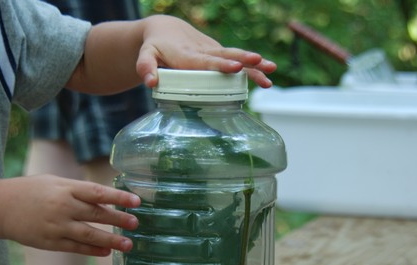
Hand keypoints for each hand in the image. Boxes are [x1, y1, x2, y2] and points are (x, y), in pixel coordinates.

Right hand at [0, 175, 139, 255]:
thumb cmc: (31, 191)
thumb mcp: (55, 182)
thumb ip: (79, 190)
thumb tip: (107, 199)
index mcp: (66, 188)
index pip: (98, 192)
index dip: (119, 197)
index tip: (137, 202)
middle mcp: (63, 206)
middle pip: (97, 214)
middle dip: (119, 220)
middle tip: (136, 224)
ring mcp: (56, 226)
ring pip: (89, 235)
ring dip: (111, 241)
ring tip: (128, 245)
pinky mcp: (50, 242)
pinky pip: (76, 248)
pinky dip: (93, 251)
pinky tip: (106, 252)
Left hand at [136, 15, 276, 88]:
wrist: (165, 30)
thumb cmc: (154, 46)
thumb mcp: (145, 55)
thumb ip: (145, 67)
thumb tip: (150, 82)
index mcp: (187, 55)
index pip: (206, 61)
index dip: (221, 65)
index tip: (235, 67)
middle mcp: (204, 51)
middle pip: (226, 56)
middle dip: (244, 60)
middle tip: (259, 62)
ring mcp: (214, 52)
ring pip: (236, 57)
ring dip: (254, 65)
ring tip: (271, 71)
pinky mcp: (219, 54)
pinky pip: (238, 63)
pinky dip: (252, 70)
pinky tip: (267, 80)